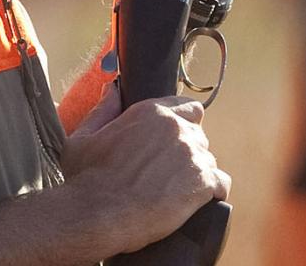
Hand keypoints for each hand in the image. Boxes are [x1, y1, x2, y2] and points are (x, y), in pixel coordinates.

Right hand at [66, 96, 229, 252]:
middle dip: (188, 152)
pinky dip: (213, 194)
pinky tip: (199, 203)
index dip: (184, 124)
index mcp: (151, 112)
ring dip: (197, 174)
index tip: (175, 143)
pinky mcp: (202, 182)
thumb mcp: (84, 139)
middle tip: (169, 174)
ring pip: (208, 160)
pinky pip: (222, 184)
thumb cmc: (85, 180)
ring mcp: (192, 154)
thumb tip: (112, 90)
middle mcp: (176, 128)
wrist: (97, 215)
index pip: (188, 108)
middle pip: (199, 135)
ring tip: (176, 193)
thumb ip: (102, 110)